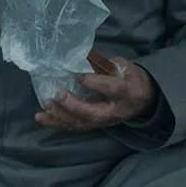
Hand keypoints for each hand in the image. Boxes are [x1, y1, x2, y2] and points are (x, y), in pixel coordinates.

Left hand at [35, 58, 158, 131]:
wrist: (143, 99)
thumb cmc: (131, 78)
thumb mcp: (125, 66)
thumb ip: (105, 64)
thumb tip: (81, 59)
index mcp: (128, 91)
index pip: (112, 88)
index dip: (95, 83)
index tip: (79, 76)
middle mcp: (116, 111)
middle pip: (94, 113)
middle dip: (74, 106)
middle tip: (58, 95)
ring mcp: (105, 121)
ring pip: (81, 124)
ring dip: (60, 118)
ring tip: (42, 111)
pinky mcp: (96, 125)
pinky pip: (76, 127)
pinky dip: (58, 123)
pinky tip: (43, 118)